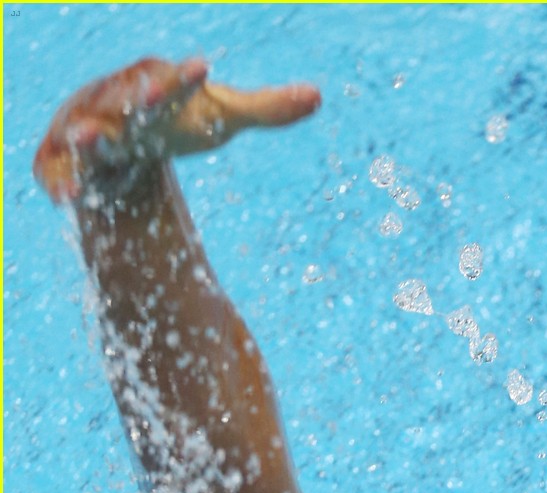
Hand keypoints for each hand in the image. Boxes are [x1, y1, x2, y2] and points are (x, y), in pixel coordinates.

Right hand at [33, 56, 320, 203]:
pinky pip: (56, 169)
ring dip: (86, 135)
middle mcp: (118, 102)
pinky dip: (60, 181)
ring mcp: (87, 128)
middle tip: (149, 96)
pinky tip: (66, 200)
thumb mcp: (220, 117)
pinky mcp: (63, 158)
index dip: (185, 76)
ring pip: (84, 130)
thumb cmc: (173, 120)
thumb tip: (319, 97)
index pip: (172, 79)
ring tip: (85, 139)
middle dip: (135, 98)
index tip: (204, 68)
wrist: (117, 135)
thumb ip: (266, 109)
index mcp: (157, 87)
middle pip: (126, 98)